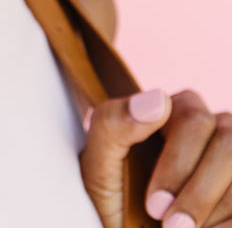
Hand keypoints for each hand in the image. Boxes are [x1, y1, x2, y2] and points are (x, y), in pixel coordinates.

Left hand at [81, 88, 231, 226]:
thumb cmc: (110, 197)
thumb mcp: (98, 164)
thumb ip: (114, 124)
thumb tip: (158, 99)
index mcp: (173, 111)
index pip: (194, 118)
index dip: (178, 164)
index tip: (155, 204)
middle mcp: (210, 127)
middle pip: (228, 142)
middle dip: (199, 192)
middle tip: (172, 227)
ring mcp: (229, 160)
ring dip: (212, 207)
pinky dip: (227, 223)